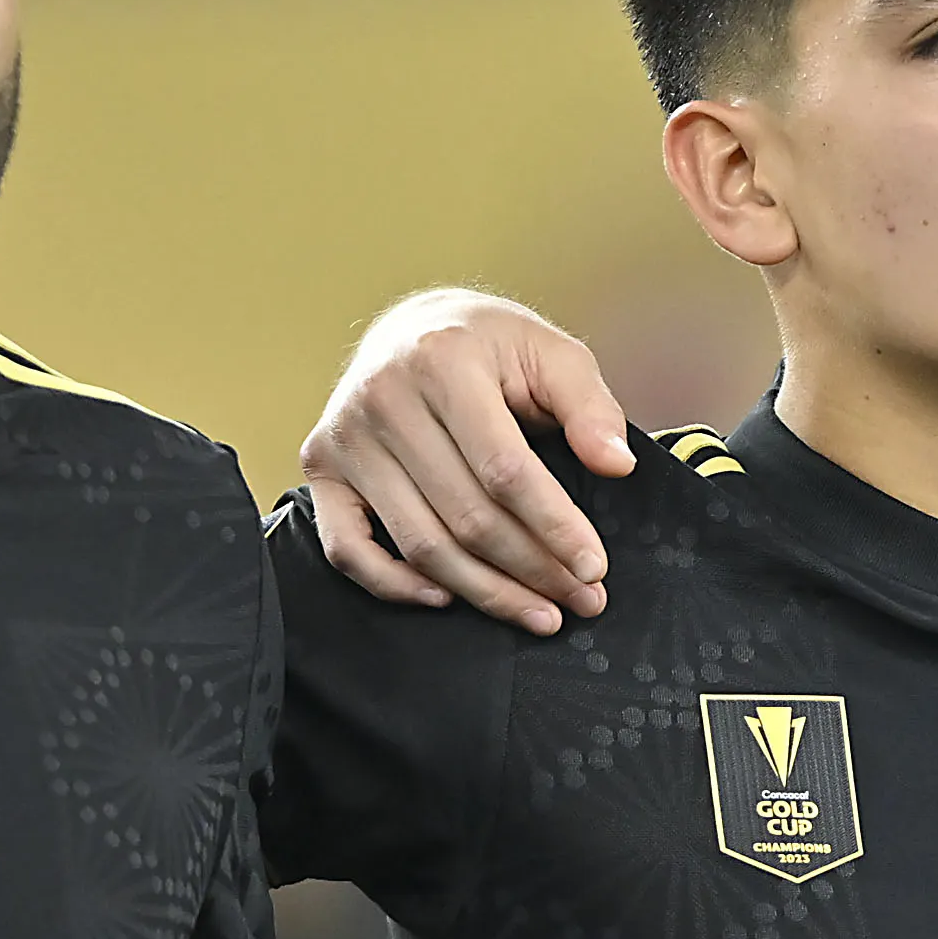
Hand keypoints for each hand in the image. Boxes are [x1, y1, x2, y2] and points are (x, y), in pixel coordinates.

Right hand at [299, 290, 634, 633]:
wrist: (411, 327)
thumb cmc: (489, 345)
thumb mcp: (551, 354)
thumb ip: (589, 407)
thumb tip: (616, 465)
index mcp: (443, 360)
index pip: (504, 468)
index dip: (554, 526)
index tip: (594, 566)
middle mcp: (383, 398)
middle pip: (466, 515)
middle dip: (533, 569)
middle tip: (582, 598)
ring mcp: (344, 437)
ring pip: (419, 543)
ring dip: (485, 590)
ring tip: (540, 611)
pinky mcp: (320, 467)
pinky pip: (349, 550)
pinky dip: (396, 585)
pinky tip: (448, 597)